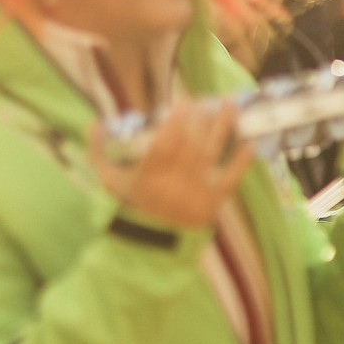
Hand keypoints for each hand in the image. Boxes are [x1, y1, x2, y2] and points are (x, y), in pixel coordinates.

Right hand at [89, 98, 253, 230]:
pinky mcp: (211, 205)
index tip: (183, 102)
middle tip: (204, 99)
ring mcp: (194, 194)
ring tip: (229, 104)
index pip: (166, 142)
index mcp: (148, 176)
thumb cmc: (127, 206)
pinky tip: (249, 142)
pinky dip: (240, 161)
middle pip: (191, 143)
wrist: (148, 244)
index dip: (177, 119)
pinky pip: (230, 180)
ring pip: (211, 154)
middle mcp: (173, 183)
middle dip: (200, 117)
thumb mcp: (107, 179)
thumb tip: (94, 123)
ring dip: (222, 127)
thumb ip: (96, 150)